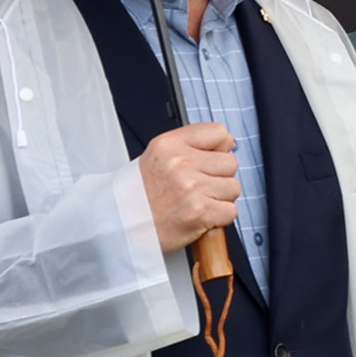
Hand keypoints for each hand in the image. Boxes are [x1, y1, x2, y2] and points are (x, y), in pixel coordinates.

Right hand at [136, 123, 240, 250]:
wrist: (122, 224)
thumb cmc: (141, 193)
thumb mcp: (159, 156)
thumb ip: (193, 145)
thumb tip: (229, 143)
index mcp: (169, 145)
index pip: (220, 132)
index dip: (219, 149)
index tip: (209, 160)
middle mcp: (180, 163)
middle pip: (231, 163)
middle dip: (219, 177)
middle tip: (198, 187)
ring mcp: (191, 187)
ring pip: (233, 187)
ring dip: (220, 198)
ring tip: (197, 201)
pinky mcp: (200, 211)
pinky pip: (231, 211)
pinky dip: (219, 217)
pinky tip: (200, 215)